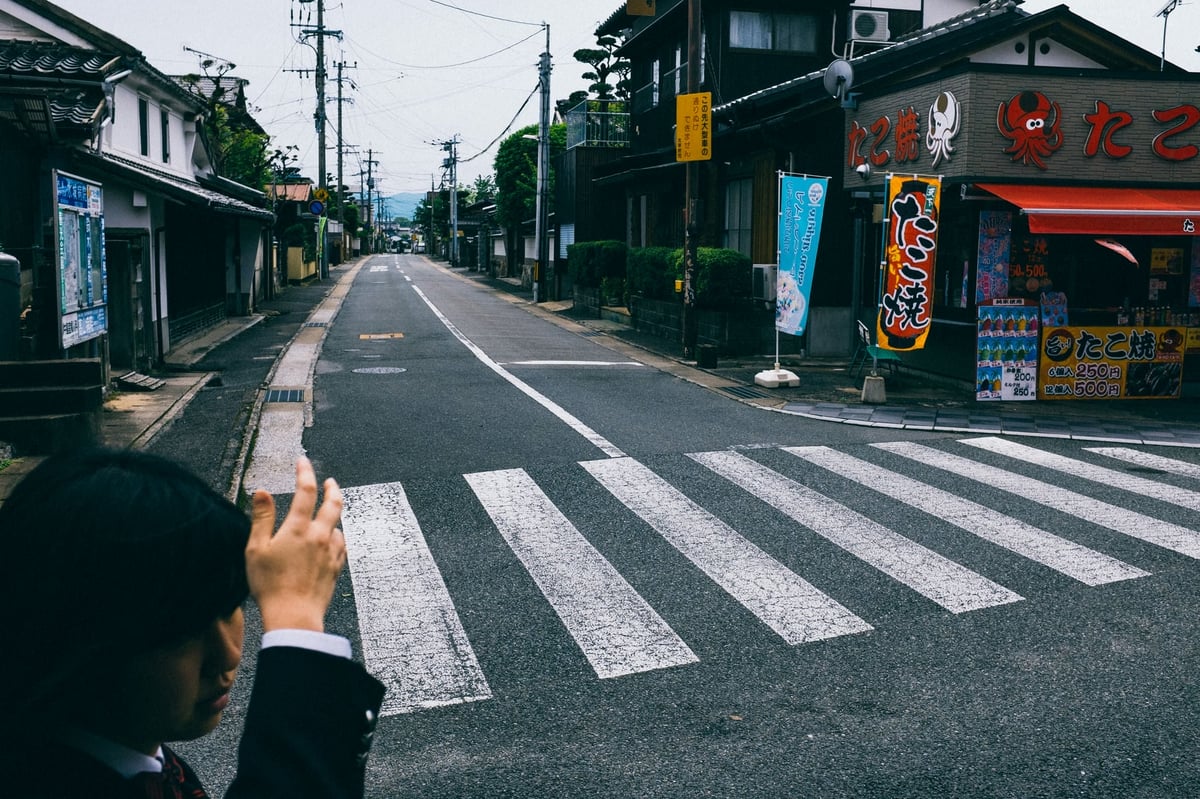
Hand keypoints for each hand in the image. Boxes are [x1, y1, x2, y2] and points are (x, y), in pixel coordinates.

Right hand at [246, 456, 345, 632]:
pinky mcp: (337, 568)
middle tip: (330, 482)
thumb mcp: (256, 549)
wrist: (294, 616)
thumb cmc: (269, 585)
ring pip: (338, 526)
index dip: (305, 472)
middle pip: (334, 503)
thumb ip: (261, 518)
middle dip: (333, 488)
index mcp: (298, 528)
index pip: (305, 490)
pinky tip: (332, 541)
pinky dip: (337, 538)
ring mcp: (331, 552)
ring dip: (332, 517)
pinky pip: (341, 546)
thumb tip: (261, 491)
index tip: (302, 461)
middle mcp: (320, 536)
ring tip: (325, 516)